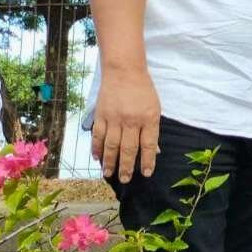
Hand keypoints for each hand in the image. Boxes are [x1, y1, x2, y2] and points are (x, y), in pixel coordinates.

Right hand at [91, 68, 161, 182]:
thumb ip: (153, 129)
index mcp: (149, 118)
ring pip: (111, 145)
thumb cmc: (143, 90)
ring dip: (109, 162)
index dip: (147, 161)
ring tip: (109, 174)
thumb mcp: (155, 108)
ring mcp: (114, 118)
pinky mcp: (101, 115)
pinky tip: (97, 158)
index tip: (146, 173)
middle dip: (126, 167)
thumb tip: (154, 150)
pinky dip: (97, 148)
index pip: (148, 145)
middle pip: (128, 148)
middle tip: (125, 180)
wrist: (124, 71)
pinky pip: (98, 135)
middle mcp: (131, 120)